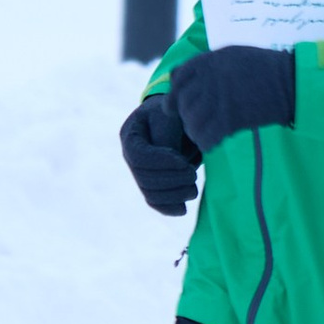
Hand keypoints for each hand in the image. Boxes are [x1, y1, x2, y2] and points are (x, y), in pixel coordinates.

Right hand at [120, 93, 199, 216]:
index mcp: (131, 135)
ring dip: (174, 195)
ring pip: (150, 194)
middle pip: (144, 179)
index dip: (162, 164)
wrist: (175, 118)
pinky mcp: (151, 185)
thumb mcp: (170, 115)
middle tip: (192, 176)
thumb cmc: (174, 114)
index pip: (140, 157)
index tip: (184, 164)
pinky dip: (169, 208)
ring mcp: (139, 173)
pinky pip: (155, 202)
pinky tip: (183, 209)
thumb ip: (167, 136)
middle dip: (171, 181)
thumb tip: (172, 161)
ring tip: (193, 189)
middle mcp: (130, 157)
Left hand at [168, 45, 295, 153]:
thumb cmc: (262, 67)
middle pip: (184, 104)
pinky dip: (207, 143)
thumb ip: (203, 64)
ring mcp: (218, 100)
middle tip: (196, 124)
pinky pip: (207, 137)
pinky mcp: (229, 120)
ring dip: (196, 132)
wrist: (289, 82)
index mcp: (208, 61)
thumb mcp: (230, 54)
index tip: (174, 108)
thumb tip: (175, 76)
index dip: (174, 96)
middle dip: (186, 116)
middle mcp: (208, 79)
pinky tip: (214, 142)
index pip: (178, 80)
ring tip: (205, 134)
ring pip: (192, 123)